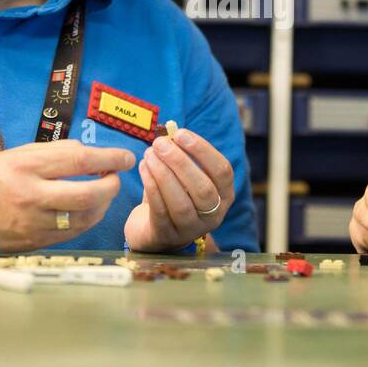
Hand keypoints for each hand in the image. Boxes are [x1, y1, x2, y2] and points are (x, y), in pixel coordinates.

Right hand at [0, 139, 133, 250]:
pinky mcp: (33, 242)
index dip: (109, 157)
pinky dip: (87, 220)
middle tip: (114, 177)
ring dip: (102, 205)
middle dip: (111, 185)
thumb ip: (52, 152)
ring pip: (84, 217)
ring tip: (102, 192)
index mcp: (24, 167)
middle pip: (88, 194)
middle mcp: (30, 196)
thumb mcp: (14, 155)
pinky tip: (87, 210)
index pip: (79, 160)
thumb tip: (87, 152)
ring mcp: (32, 223)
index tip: (126, 156)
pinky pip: (72, 233)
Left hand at [125, 128, 234, 251]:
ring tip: (149, 153)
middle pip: (203, 188)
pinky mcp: (166, 235)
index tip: (180, 133)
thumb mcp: (184, 177)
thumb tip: (170, 131)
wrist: (152, 231)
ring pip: (180, 202)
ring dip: (162, 173)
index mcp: (224, 196)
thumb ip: (182, 156)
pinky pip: (160, 210)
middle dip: (180, 162)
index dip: (203, 151)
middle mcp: (213, 215)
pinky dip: (150, 185)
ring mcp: (190, 229)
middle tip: (160, 143)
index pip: (223, 172)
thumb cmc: (173, 195)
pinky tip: (143, 167)